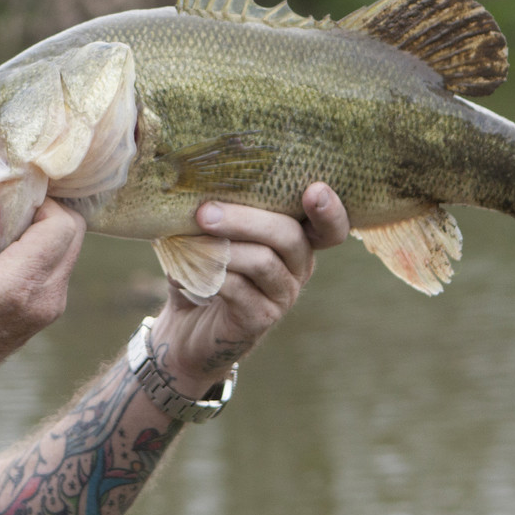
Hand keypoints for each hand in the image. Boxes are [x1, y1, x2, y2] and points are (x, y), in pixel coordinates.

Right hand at [0, 199, 87, 413]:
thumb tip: (4, 200)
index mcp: (19, 284)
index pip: (61, 224)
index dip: (41, 202)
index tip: (9, 200)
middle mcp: (47, 297)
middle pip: (73, 232)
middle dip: (45, 212)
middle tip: (7, 211)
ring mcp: (53, 307)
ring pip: (68, 247)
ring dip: (41, 231)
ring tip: (0, 237)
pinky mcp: (50, 310)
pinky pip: (58, 264)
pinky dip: (39, 250)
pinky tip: (5, 256)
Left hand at [153, 183, 347, 395]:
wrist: (184, 327)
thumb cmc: (201, 267)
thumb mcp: (211, 233)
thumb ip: (217, 210)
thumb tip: (198, 188)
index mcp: (295, 238)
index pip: (329, 226)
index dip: (330, 210)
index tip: (315, 189)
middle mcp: (298, 266)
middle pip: (289, 235)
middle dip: (246, 220)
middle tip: (205, 213)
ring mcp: (283, 295)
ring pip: (263, 261)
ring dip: (223, 248)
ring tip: (188, 242)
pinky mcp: (260, 318)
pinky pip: (240, 289)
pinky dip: (210, 276)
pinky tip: (185, 274)